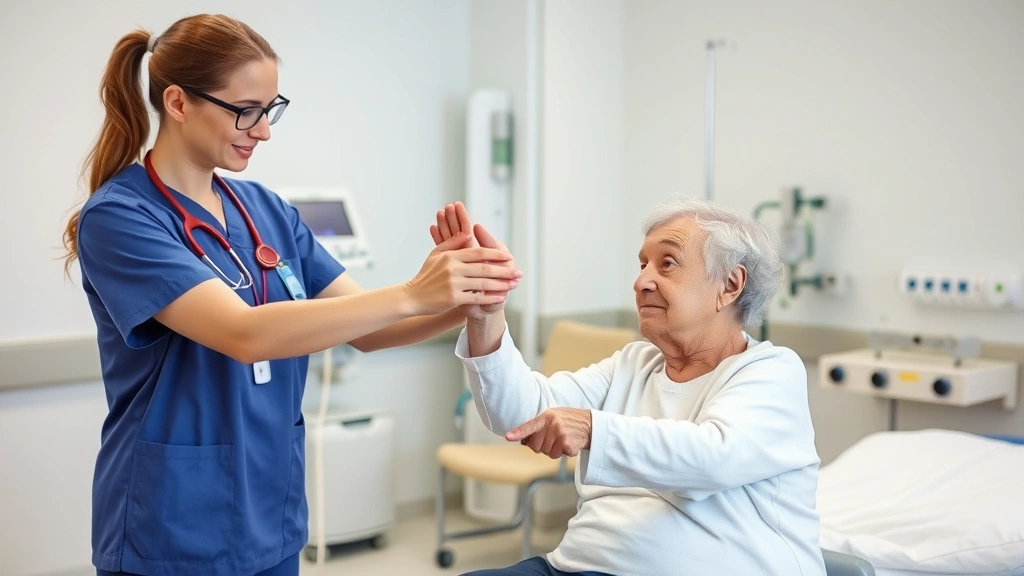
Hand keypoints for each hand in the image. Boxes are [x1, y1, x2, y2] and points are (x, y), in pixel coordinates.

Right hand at [404, 233, 519, 315]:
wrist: (412, 296)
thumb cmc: (425, 275)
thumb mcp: (436, 254)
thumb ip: (452, 243)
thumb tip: (467, 233)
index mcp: (451, 255)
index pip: (479, 252)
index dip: (496, 254)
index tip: (508, 257)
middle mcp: (453, 268)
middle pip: (485, 267)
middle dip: (504, 271)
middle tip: (518, 273)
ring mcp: (453, 283)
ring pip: (483, 283)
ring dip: (501, 285)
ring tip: (513, 285)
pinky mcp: (453, 298)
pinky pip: (477, 298)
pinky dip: (490, 298)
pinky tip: (501, 298)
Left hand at [505, 408, 591, 458]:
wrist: (589, 424)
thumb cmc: (568, 421)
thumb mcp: (553, 417)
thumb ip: (538, 426)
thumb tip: (522, 440)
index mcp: (546, 417)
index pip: (529, 426)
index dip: (518, 433)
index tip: (508, 437)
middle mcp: (552, 424)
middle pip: (536, 446)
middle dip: (542, 446)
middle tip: (553, 438)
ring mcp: (560, 434)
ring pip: (546, 453)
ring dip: (553, 450)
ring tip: (562, 440)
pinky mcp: (567, 444)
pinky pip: (557, 455)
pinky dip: (563, 453)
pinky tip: (569, 443)